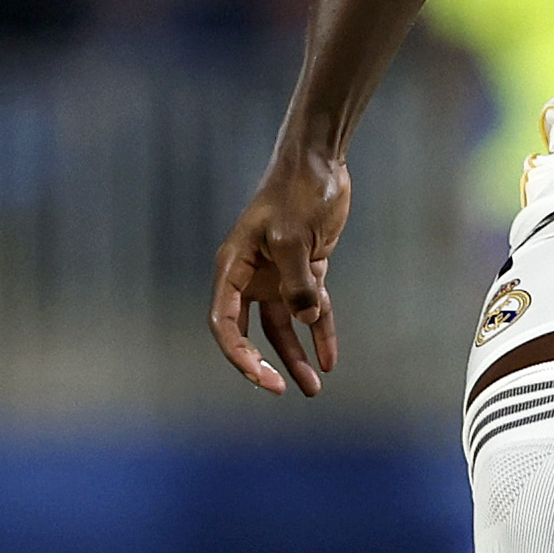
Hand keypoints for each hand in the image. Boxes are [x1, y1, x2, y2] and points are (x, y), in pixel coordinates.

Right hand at [210, 149, 352, 394]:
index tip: (261, 377)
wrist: (320, 163)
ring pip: (283, 326)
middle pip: (251, 331)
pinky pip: (310, 309)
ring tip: (314, 387)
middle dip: (266, 363)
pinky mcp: (304, 270)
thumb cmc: (297, 192)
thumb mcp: (293, 239)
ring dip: (296, 355)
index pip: (224, 323)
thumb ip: (299, 283)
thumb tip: (306, 317)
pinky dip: (320, 333)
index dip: (239, 355)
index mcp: (234, 267)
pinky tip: (329, 359)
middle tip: (284, 389)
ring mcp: (277, 274)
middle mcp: (250, 276)